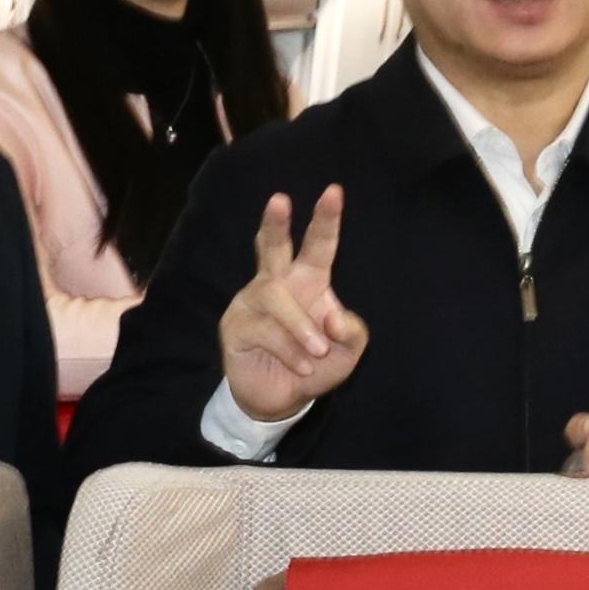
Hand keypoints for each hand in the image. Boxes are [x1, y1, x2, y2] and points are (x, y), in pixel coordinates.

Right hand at [219, 190, 368, 421]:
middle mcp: (278, 283)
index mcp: (309, 281)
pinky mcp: (236, 325)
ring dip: (301, 327)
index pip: (319, 245)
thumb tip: (331, 315)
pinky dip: (289, 350)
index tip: (335, 191)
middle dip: (276, 223)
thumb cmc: (315, 365)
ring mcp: (252, 302)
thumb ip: (352, 331)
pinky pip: (265, 329)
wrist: (281, 398)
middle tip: (279, 199)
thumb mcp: (348, 352)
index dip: (326, 219)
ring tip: (318, 352)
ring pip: (275, 297)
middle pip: (272, 246)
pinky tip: (301, 366)